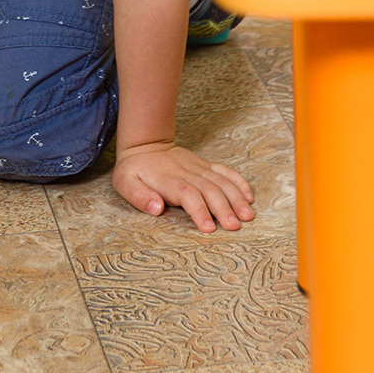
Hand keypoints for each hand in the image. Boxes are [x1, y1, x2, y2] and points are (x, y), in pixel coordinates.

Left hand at [113, 140, 255, 232]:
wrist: (146, 144)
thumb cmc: (135, 169)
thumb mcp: (124, 182)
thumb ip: (138, 196)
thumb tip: (156, 208)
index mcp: (168, 180)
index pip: (187, 194)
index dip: (199, 210)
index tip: (209, 227)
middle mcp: (186, 172)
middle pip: (209, 189)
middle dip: (224, 208)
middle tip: (235, 226)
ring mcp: (198, 167)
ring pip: (220, 181)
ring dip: (236, 197)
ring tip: (247, 215)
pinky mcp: (205, 165)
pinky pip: (225, 171)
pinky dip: (238, 182)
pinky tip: (249, 196)